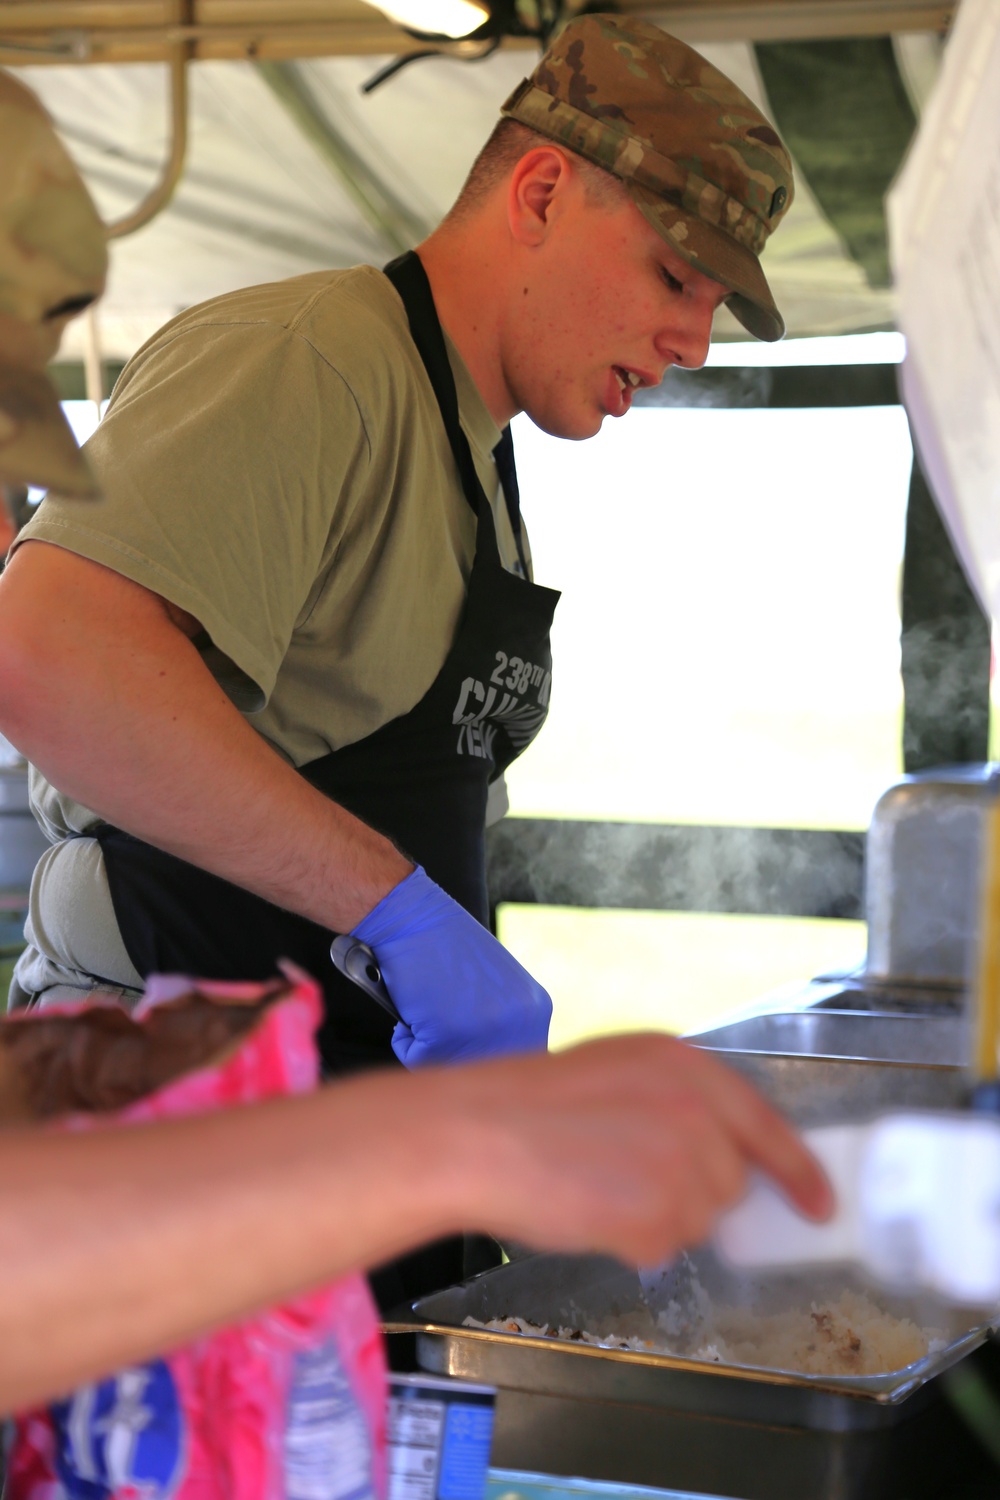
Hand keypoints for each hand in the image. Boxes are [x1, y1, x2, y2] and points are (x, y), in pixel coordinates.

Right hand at [351, 867, 551, 1066]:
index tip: (471, 1054)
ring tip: (425, 1011)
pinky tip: (411, 1007)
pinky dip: (406, 1039)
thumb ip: (504, 1022)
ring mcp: (485, 1029)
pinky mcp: (448, 1032)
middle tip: (437, 1033)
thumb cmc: (445, 947)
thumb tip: (494, 1061)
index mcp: (536, 1009)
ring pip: (449, 1068)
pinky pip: (418, 1059)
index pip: (520, 1059)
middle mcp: (519, 1022)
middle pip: (486, 1070)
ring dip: (428, 1047)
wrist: (413, 917)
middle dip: (456, 1057)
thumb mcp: (495, 986)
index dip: (489, 1059)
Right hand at [439, 1032, 832, 1265]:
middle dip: (690, 1191)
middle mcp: (697, 1110)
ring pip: (697, 1220)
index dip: (798, 1170)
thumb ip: (675, 1103)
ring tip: (595, 1186)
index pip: (766, 1124)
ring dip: (655, 1217)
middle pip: (729, 1181)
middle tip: (622, 1175)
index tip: (820, 1203)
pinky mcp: (660, 1215)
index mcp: (685, 1066)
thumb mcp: (616, 1072)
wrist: (476, 1133)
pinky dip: (629, 1241)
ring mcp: (683, 1165)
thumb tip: (711, 1153)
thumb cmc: (528, 1104)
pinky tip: (587, 1209)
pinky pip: (661, 1247)